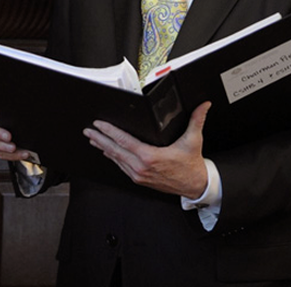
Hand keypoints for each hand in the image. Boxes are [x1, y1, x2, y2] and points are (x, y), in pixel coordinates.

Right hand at [0, 110, 33, 161]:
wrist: (17, 116)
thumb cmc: (13, 112)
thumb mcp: (12, 109)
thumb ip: (14, 112)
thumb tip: (22, 115)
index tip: (9, 136)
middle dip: (2, 146)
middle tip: (13, 147)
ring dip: (11, 154)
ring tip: (23, 153)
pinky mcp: (2, 150)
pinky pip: (6, 156)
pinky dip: (16, 156)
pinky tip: (25, 154)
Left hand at [83, 102, 211, 196]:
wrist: (195, 185)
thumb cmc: (191, 165)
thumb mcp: (193, 140)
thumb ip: (196, 120)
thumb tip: (203, 105)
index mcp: (150, 156)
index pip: (123, 141)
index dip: (109, 131)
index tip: (99, 124)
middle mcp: (141, 166)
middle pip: (114, 150)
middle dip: (99, 139)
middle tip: (88, 131)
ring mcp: (139, 174)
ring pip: (116, 159)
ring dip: (104, 148)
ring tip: (94, 139)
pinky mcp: (139, 179)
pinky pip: (122, 166)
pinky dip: (113, 158)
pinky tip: (108, 152)